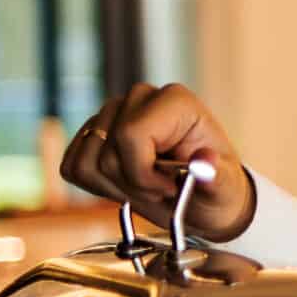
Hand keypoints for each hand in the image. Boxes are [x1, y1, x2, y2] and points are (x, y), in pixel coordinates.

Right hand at [60, 83, 256, 241]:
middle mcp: (139, 98)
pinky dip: (97, 186)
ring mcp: (111, 113)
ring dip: (115, 187)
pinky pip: (72, 166)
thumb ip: (216, 176)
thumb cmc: (215, 189)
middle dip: (133, 184)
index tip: (168, 188)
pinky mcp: (91, 134)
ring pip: (87, 162)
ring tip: (147, 186)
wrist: (200, 198)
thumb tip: (205, 161)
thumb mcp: (225, 189)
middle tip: (162, 191)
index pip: (131, 134)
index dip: (143, 172)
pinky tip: (127, 184)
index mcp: (175, 101)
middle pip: (108, 153)